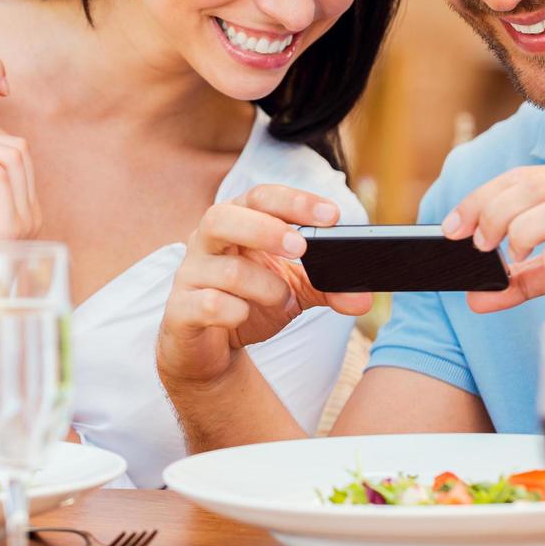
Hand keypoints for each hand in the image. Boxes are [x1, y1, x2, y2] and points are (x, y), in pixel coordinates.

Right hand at [157, 185, 371, 386]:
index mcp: (236, 222)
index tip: (332, 216)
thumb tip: (363, 299)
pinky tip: (244, 317)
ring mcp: (190, 275)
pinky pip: (210, 305)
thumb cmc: (249, 302)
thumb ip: (328, 288)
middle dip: (266, 230)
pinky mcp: (181, 310)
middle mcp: (207, 242)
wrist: (209, 348)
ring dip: (265, 287)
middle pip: (223, 216)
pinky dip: (237, 312)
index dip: (295, 202)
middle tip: (301, 249)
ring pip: (227, 271)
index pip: (260, 197)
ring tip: (281, 300)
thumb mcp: (294, 291)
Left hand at [441, 164, 544, 315]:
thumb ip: (524, 279)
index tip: (451, 227)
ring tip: (508, 256)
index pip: (519, 177)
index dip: (479, 198)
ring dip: (518, 230)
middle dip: (490, 211)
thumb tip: (475, 297)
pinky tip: (543, 269)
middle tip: (474, 243)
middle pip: (530, 185)